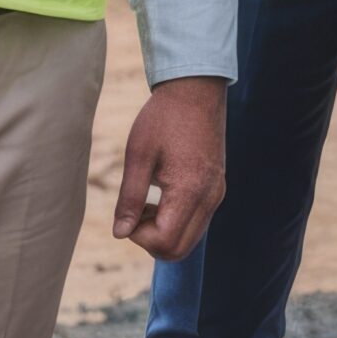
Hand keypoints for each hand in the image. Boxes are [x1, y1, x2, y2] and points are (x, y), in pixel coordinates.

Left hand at [112, 75, 225, 261]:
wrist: (196, 87)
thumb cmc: (164, 117)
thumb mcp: (138, 154)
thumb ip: (129, 198)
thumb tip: (119, 234)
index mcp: (190, 190)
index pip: (165, 243)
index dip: (138, 236)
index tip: (129, 210)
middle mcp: (209, 198)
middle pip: (179, 250)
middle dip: (151, 240)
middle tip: (136, 210)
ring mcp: (216, 193)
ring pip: (190, 238)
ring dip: (164, 231)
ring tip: (147, 199)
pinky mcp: (217, 186)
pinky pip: (197, 220)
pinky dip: (176, 219)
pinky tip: (162, 193)